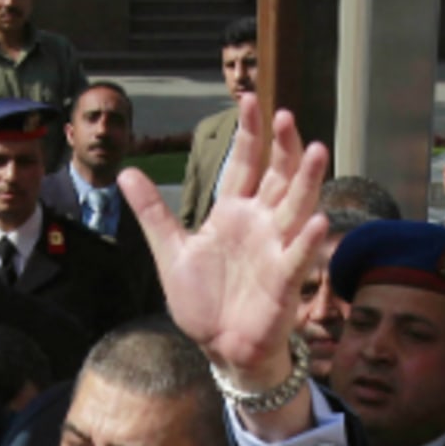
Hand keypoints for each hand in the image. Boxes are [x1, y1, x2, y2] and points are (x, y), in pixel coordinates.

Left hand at [118, 97, 327, 438]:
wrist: (220, 347)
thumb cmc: (202, 301)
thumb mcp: (170, 252)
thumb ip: (152, 213)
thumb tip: (127, 172)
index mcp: (232, 213)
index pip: (244, 164)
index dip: (248, 134)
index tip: (248, 99)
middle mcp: (260, 224)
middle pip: (277, 177)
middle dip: (283, 147)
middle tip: (285, 115)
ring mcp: (275, 249)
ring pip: (297, 207)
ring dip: (307, 180)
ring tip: (317, 149)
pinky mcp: (284, 280)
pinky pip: (298, 256)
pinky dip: (307, 240)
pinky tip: (315, 221)